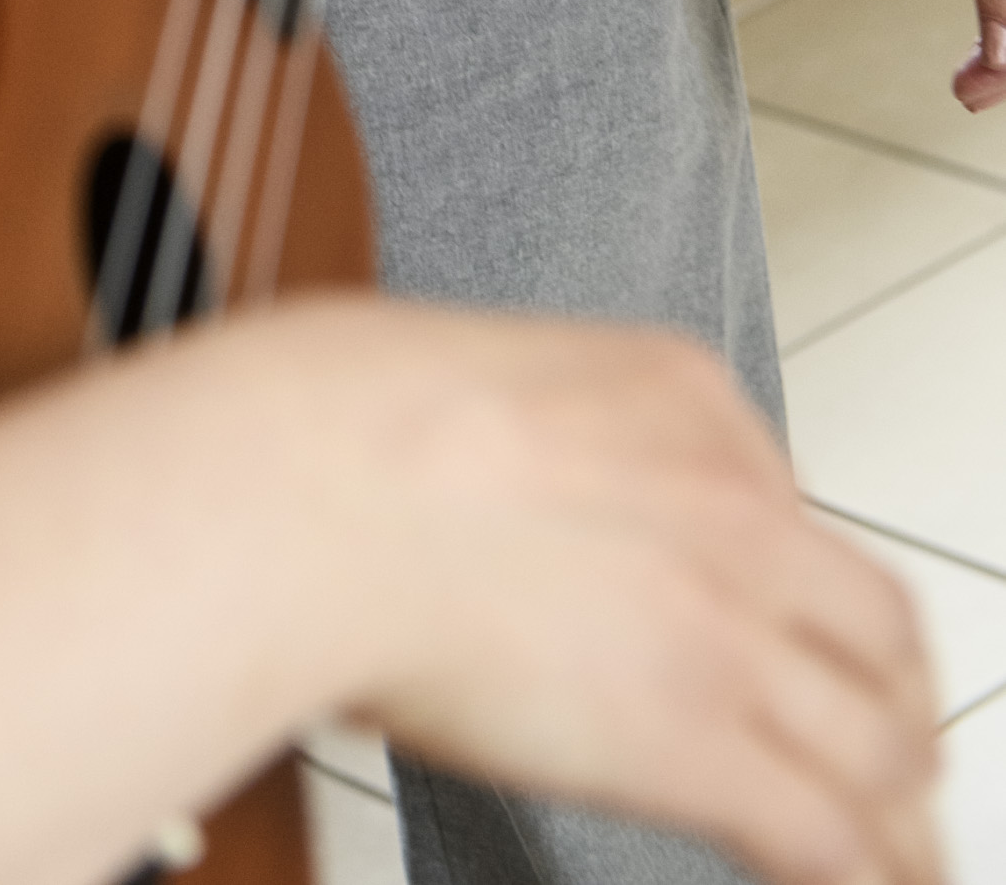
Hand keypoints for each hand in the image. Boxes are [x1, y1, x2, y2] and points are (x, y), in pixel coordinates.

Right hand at [295, 302, 945, 883]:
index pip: (789, 505)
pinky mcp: (699, 738)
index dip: (805, 594)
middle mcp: (731, 501)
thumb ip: (525, 433)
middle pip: (878, 627)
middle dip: (894, 702)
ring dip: (897, 809)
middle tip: (892, 758)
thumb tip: (486, 492)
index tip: (800, 640)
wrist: (307, 489)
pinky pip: (830, 837)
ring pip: (880, 742)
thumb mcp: (464, 370)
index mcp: (677, 392)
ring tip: (895, 852)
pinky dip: (864, 876)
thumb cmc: (329, 429)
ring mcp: (726, 622)